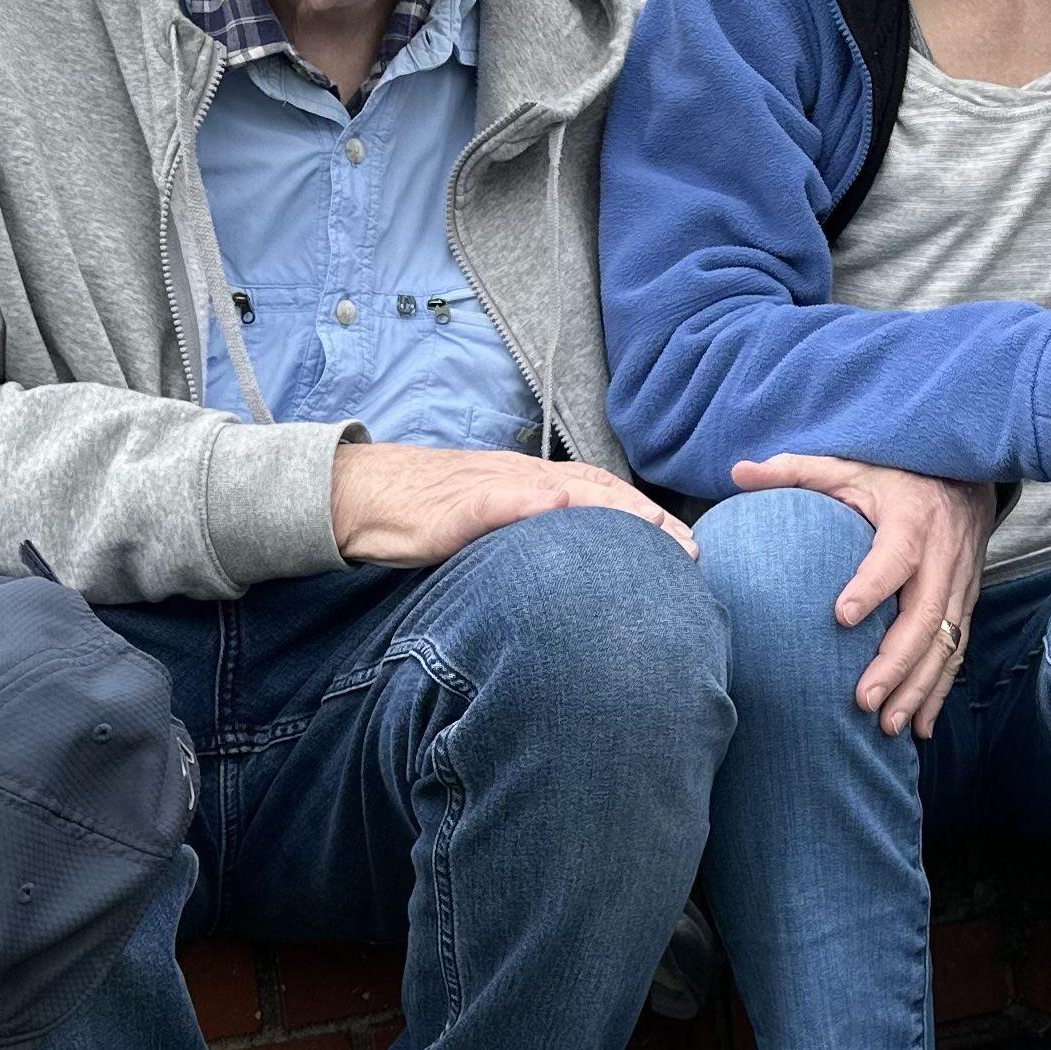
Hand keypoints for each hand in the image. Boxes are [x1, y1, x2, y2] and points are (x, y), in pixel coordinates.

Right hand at [332, 439, 698, 568]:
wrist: (359, 495)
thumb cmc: (423, 513)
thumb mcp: (485, 525)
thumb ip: (527, 536)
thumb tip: (571, 571)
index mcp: (529, 484)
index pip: (601, 495)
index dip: (647, 517)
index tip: (688, 545)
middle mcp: (520, 479)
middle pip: (597, 491)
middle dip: (647, 519)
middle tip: (690, 549)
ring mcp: (488, 489)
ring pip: (559, 490)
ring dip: (609, 510)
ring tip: (651, 532)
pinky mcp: (454, 508)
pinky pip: (493, 503)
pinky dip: (527, 503)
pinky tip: (556, 508)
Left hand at [731, 451, 994, 738]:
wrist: (963, 477)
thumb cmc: (895, 475)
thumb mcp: (847, 465)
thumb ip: (794, 471)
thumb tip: (736, 471)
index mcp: (911, 519)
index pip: (895, 556)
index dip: (873, 585)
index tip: (841, 617)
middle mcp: (943, 555)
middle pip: (925, 616)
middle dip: (896, 663)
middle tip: (862, 700)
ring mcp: (960, 584)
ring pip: (946, 643)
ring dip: (918, 688)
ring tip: (888, 725)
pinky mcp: (966, 604)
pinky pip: (958, 653)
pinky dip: (938, 692)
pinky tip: (919, 728)